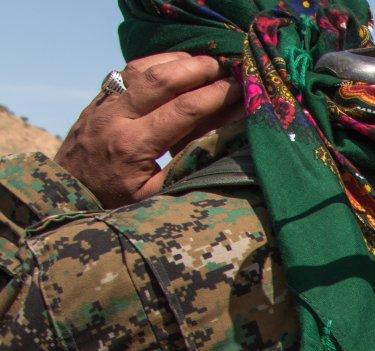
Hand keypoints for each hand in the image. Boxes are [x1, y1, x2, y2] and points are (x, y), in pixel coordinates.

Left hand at [55, 53, 243, 207]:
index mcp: (132, 146)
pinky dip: (157, 62)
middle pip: (161, 80)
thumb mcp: (156, 194)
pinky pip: (129, 70)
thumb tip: (225, 138)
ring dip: (178, 61)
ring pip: (143, 68)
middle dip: (198, 70)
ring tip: (205, 64)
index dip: (215, 96)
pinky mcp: (100, 97)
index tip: (240, 91)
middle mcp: (115, 118)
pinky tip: (177, 65)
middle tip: (226, 69)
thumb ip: (188, 165)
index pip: (182, 110)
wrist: (70, 192)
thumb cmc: (120, 200)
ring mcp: (104, 103)